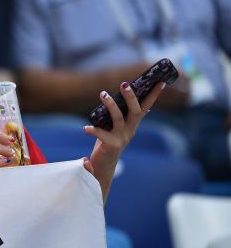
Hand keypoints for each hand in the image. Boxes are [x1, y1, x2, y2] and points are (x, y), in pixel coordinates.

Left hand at [82, 80, 165, 199]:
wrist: (103, 166)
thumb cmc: (107, 142)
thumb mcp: (114, 127)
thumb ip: (115, 114)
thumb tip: (113, 95)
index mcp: (133, 125)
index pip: (146, 107)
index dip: (153, 95)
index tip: (161, 81)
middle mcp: (130, 130)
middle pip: (135, 111)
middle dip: (131, 97)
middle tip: (124, 84)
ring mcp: (121, 138)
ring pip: (118, 118)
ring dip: (110, 105)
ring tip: (103, 94)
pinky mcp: (110, 146)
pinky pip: (101, 135)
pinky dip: (93, 130)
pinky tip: (85, 128)